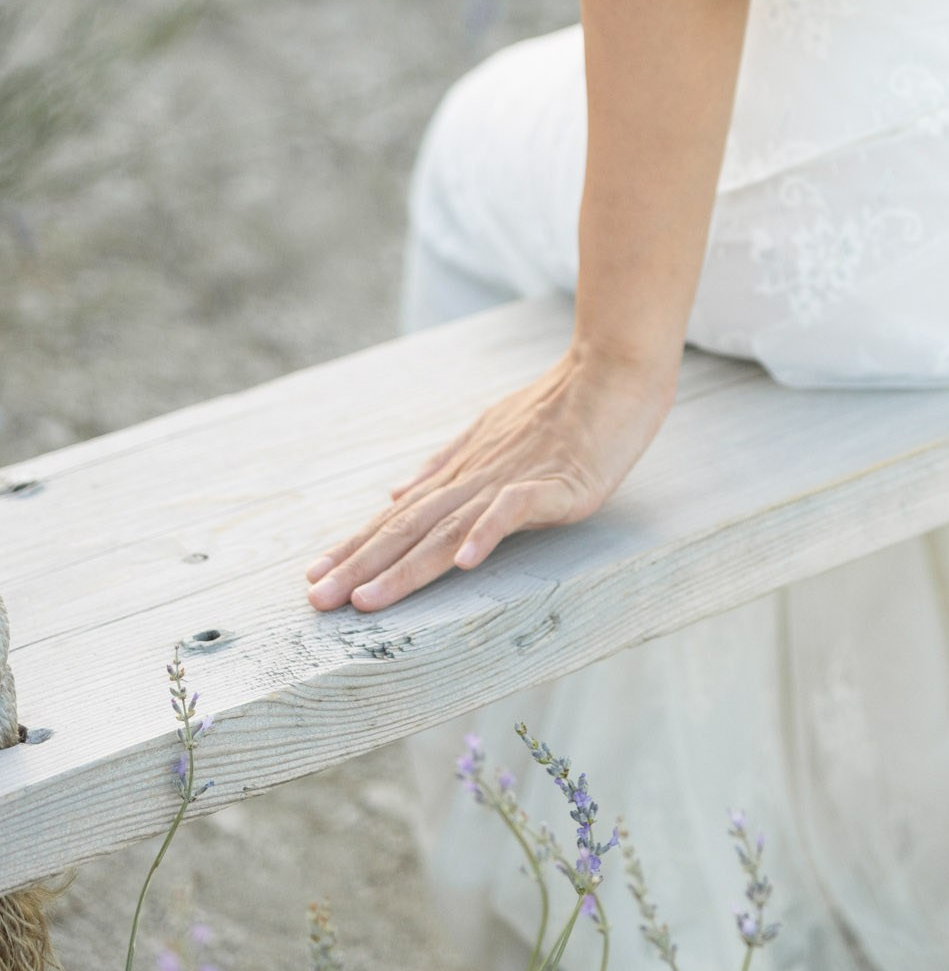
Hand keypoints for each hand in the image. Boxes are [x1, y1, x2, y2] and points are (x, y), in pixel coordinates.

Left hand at [305, 346, 673, 613]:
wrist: (612, 370)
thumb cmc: (559, 402)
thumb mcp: (490, 429)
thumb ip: (443, 463)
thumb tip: (395, 492)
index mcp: (462, 470)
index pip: (398, 516)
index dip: (356, 547)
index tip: (315, 577)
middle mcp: (476, 476)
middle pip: (410, 527)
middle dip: (361, 566)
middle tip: (318, 600)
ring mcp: (512, 478)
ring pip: (448, 527)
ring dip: (405, 566)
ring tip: (368, 599)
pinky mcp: (554, 482)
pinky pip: (513, 509)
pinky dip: (486, 534)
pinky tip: (464, 563)